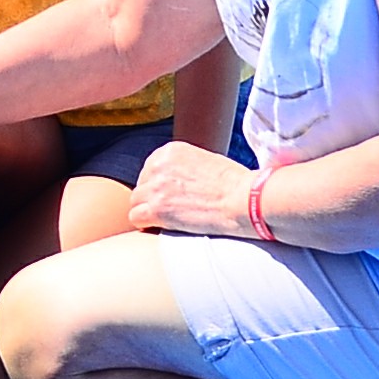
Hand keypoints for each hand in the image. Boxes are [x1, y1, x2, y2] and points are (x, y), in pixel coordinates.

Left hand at [124, 142, 257, 235]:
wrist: (243, 200)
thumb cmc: (235, 184)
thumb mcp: (205, 161)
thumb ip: (184, 167)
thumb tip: (176, 180)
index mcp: (170, 151)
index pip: (149, 169)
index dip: (159, 186)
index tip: (172, 197)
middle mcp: (159, 165)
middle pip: (141, 185)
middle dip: (152, 198)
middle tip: (171, 211)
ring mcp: (156, 187)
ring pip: (136, 202)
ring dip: (148, 212)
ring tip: (167, 221)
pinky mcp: (157, 208)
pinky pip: (135, 218)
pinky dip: (145, 225)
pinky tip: (160, 228)